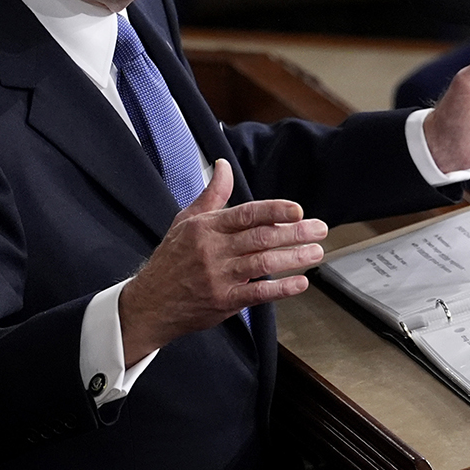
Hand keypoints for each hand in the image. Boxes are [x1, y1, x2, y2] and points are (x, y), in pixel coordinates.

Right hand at [118, 160, 327, 362]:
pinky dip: (281, 288)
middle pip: (260, 237)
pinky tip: (300, 282)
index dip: (274, 211)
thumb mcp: (186, 220)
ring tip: (316, 252)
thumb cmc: (171, 259)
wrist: (150, 303)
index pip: (246, 214)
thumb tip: (223, 165)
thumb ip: (212, 194)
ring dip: (294, 258)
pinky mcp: (223, 301)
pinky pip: (257, 293)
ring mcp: (218, 276)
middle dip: (295, 233)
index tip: (297, 210)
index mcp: (206, 227)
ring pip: (262, 263)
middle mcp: (213, 250)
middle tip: (320, 229)